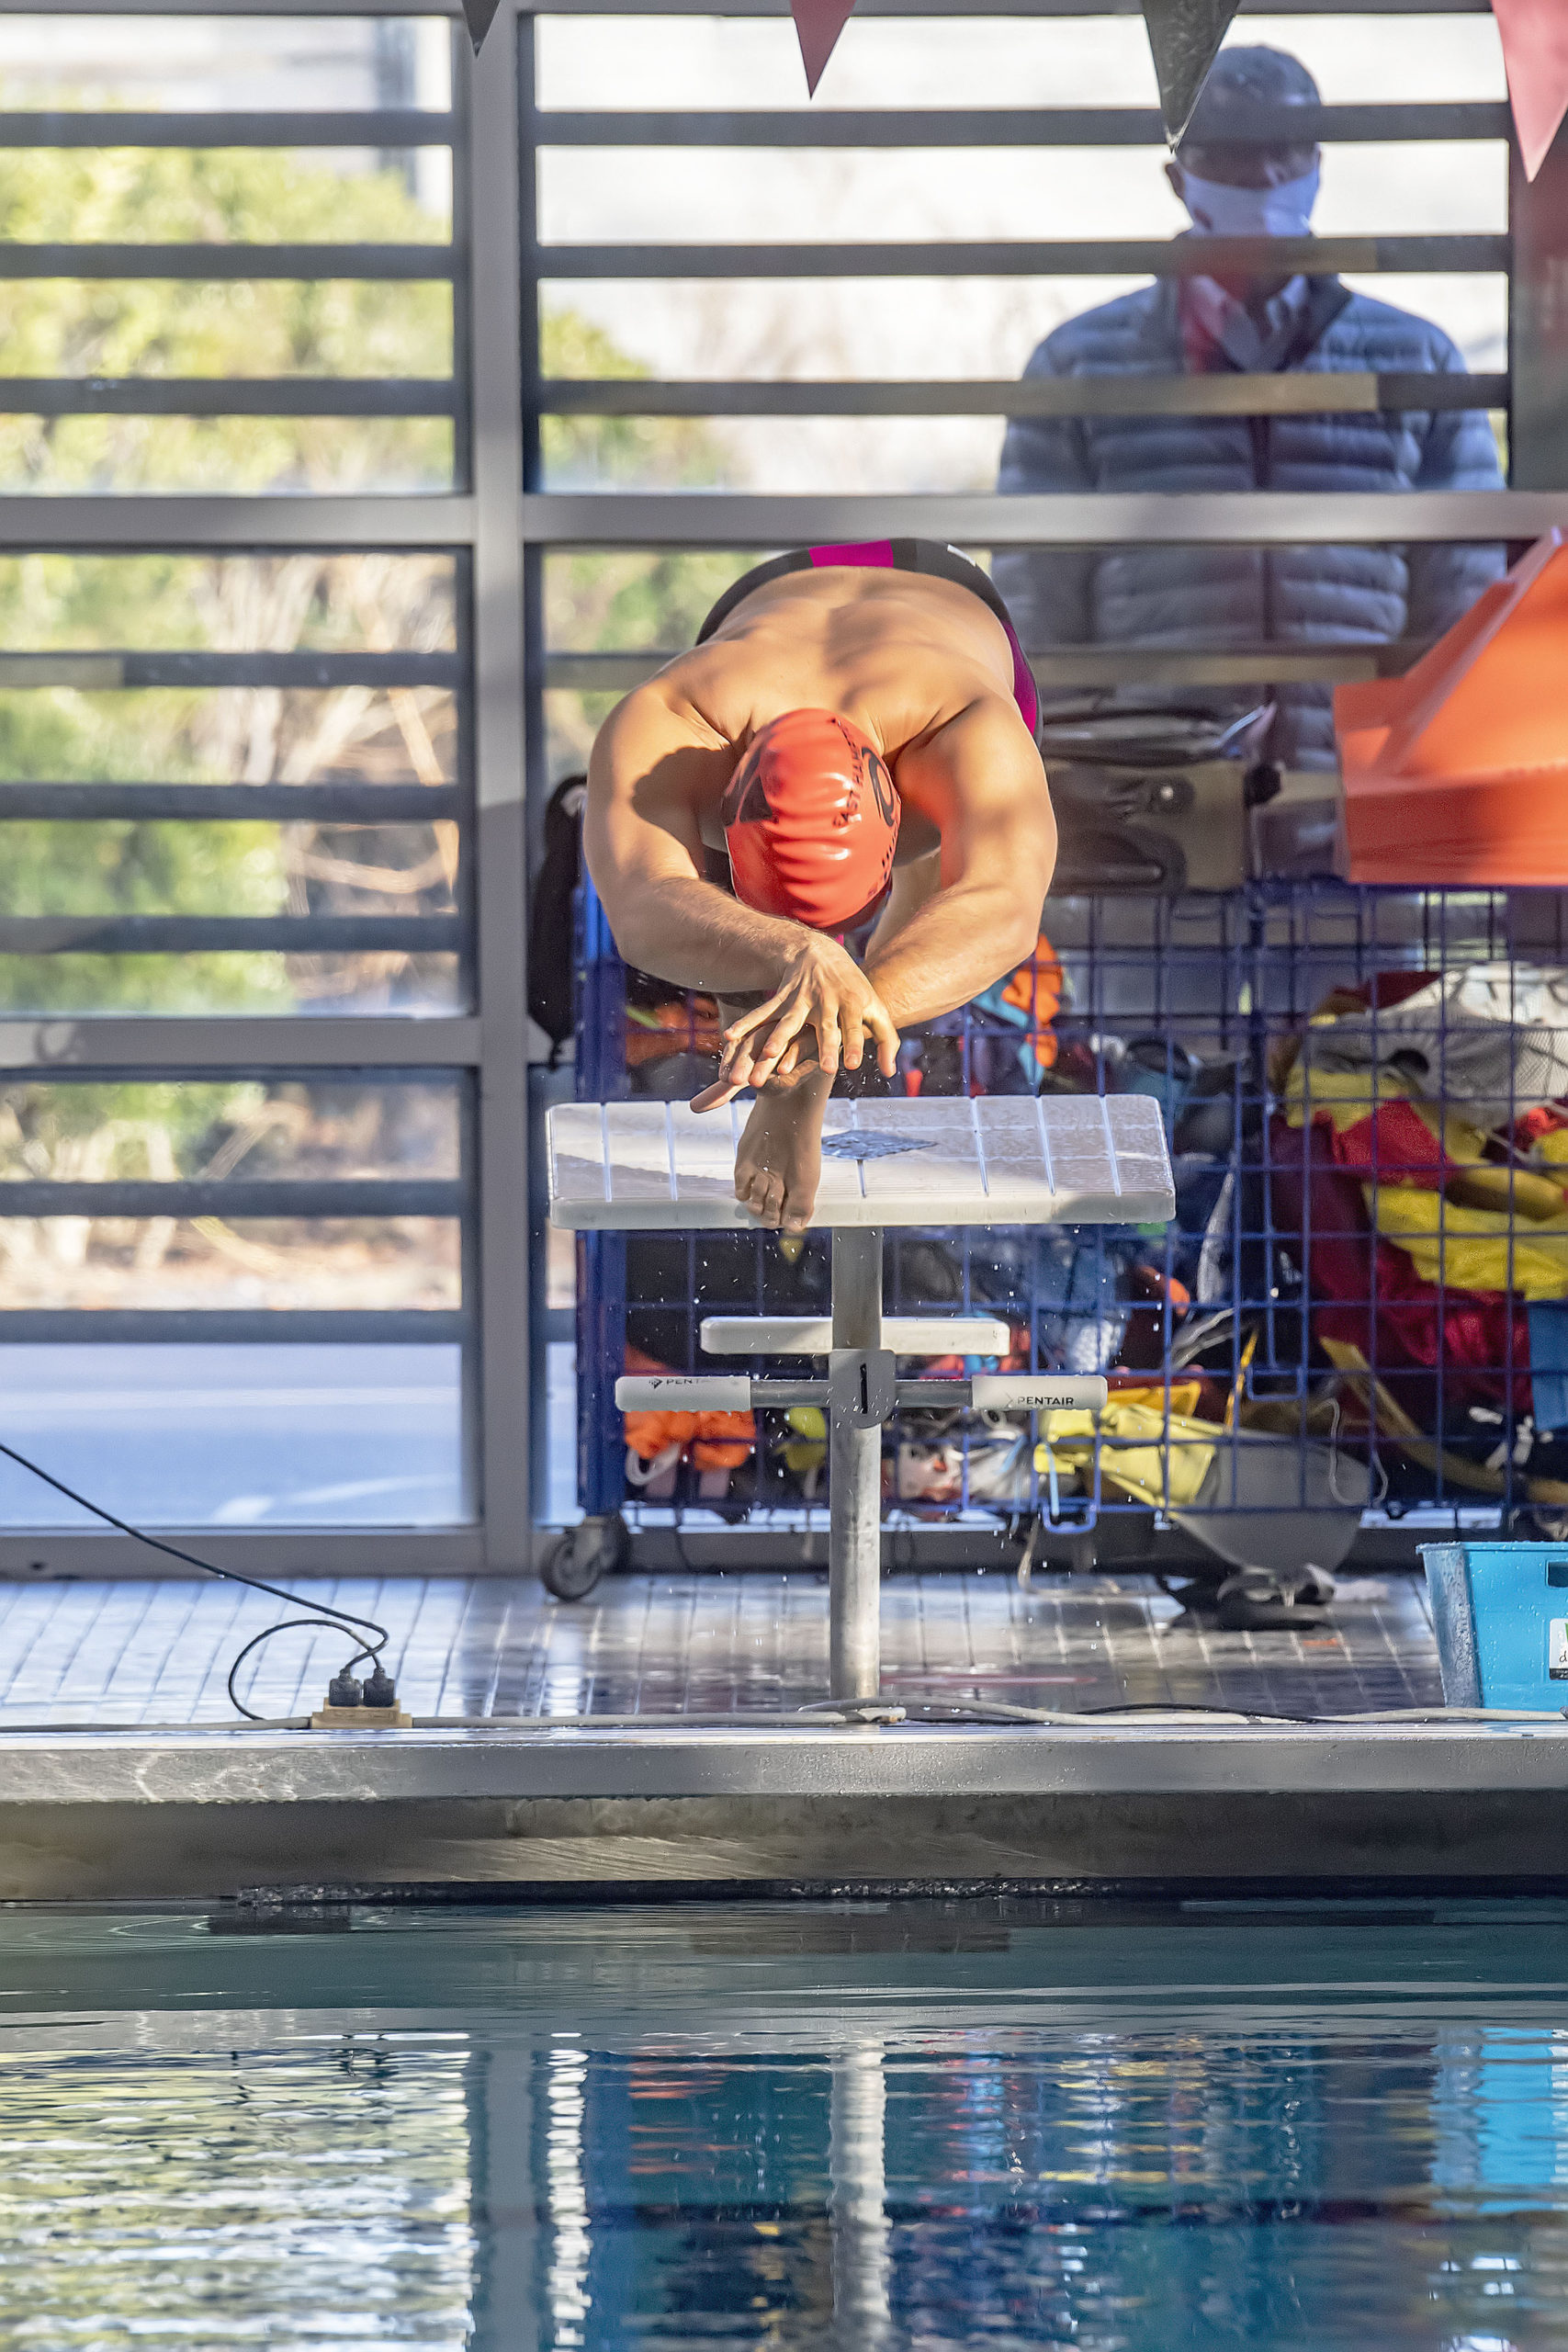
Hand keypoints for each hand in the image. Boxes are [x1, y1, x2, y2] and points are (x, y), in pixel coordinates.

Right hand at [689, 933, 898, 1112]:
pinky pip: (763, 1014)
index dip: (853, 1045)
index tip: (851, 1065)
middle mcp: (827, 1003)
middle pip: (825, 1029)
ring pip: (789, 1023)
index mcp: (852, 1005)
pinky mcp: (782, 999)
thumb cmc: (854, 988)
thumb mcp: (875, 1009)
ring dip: (778, 1038)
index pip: (854, 1028)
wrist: (821, 952)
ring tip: (767, 1056)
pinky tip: (730, 1038)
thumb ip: (886, 1041)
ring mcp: (802, 1000)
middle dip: (823, 1048)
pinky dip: (746, 1024)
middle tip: (824, 1069)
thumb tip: (890, 1073)